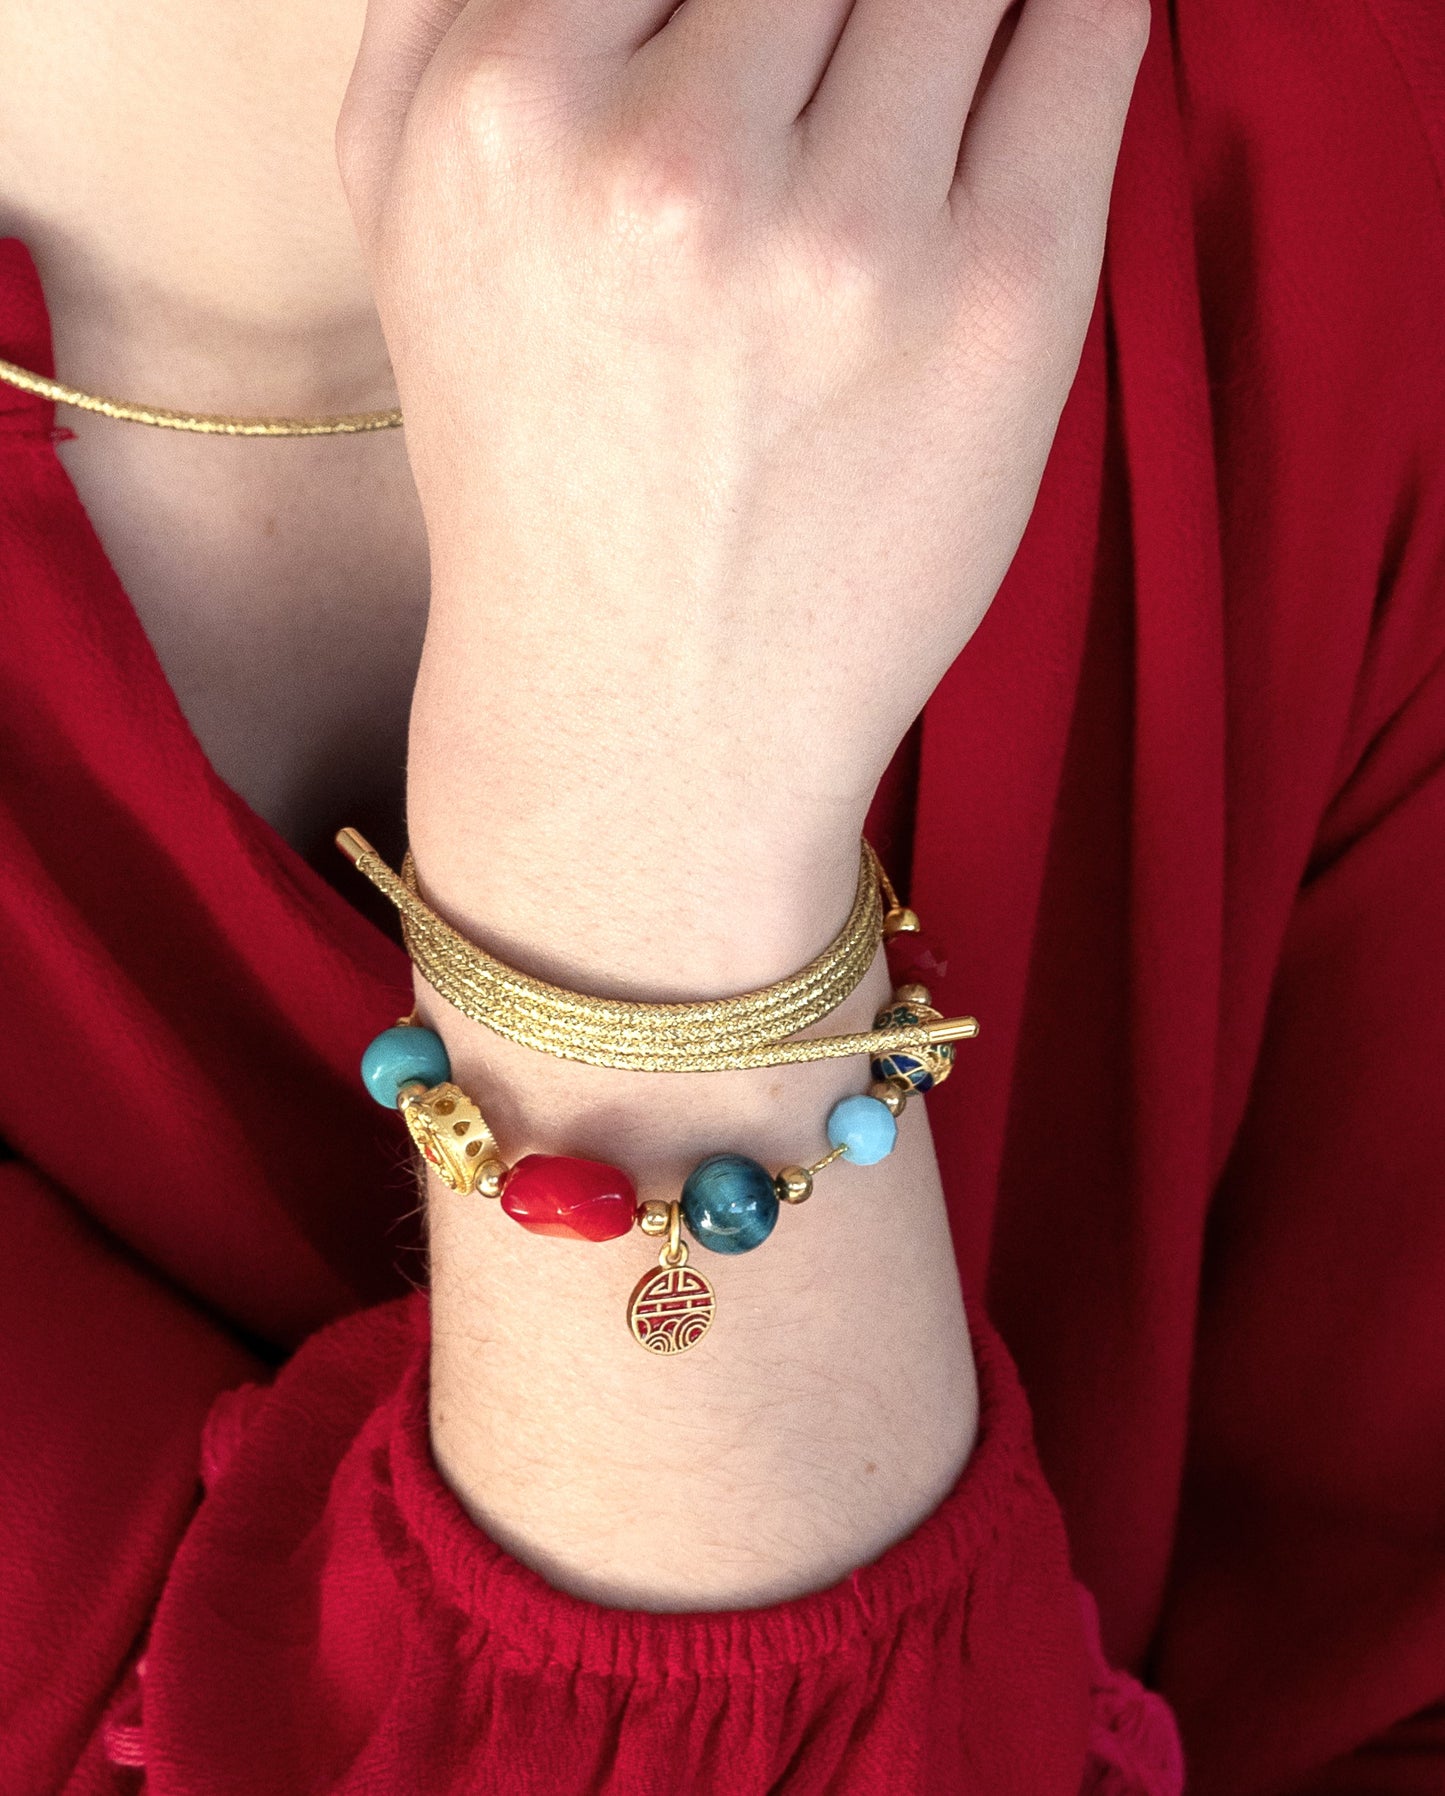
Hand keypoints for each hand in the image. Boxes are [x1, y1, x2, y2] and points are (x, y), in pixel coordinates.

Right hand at [339, 0, 1146, 992]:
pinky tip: (1026, 43)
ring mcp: (843, 234)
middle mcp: (667, 160)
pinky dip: (1069, 2)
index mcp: (498, 107)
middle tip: (843, 52)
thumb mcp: (406, 212)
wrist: (644, 716)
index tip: (778, 13)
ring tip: (913, 79)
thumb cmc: (536, 459)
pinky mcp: (996, 304)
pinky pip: (1084, 26)